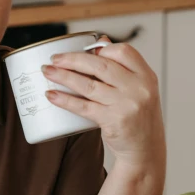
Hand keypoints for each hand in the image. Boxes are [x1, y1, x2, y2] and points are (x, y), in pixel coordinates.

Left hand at [41, 37, 165, 169]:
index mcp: (146, 76)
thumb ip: (122, 68)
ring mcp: (126, 105)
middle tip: (55, 59)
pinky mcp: (113, 121)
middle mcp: (138, 88)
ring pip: (88, 85)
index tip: (83, 50)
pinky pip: (83, 107)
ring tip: (47, 72)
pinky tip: (52, 95)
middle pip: (100, 65)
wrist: (145, 151)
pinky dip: (65, 100)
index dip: (101, 48)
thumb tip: (101, 43)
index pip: (124, 52)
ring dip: (63, 76)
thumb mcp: (139, 90)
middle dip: (73, 59)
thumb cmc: (138, 118)